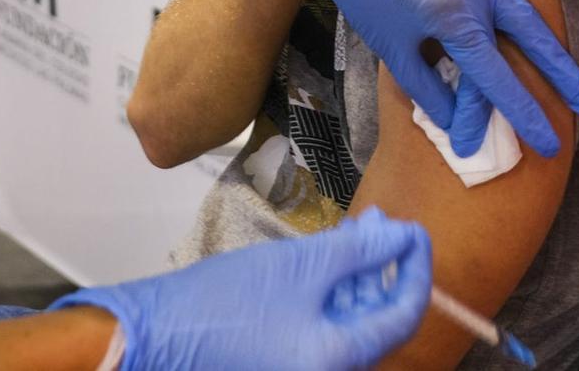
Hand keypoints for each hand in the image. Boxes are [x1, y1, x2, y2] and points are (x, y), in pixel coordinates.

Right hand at [51, 207, 431, 370]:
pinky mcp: (285, 350)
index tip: (417, 231)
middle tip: (387, 221)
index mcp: (340, 358)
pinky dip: (333, 285)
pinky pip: (325, 318)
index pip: (402, 316)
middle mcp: (329, 368)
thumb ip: (361, 252)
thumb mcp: (302, 267)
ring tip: (360, 227)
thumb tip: (405, 237)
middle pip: (378, 317)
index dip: (416, 269)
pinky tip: (330, 251)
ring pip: (351, 314)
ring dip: (360, 271)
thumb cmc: (226, 303)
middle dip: (386, 265)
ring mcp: (306, 361)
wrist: (161, 330)